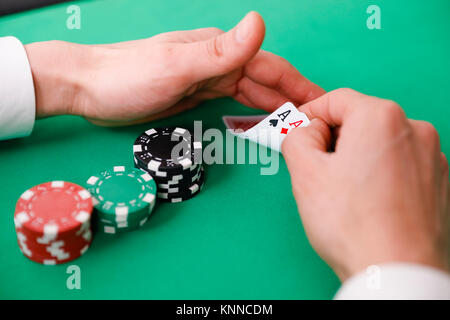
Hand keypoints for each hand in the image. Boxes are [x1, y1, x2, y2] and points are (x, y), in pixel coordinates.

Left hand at [25, 12, 323, 124]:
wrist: (89, 89)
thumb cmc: (127, 77)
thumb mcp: (175, 65)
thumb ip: (220, 51)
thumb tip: (260, 22)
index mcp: (218, 51)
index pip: (270, 66)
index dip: (299, 85)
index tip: (322, 104)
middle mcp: (216, 61)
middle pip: (264, 81)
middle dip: (291, 100)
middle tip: (315, 123)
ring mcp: (206, 78)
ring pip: (250, 92)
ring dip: (273, 108)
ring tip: (294, 126)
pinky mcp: (194, 94)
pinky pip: (232, 102)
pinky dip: (249, 112)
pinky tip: (258, 121)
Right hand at [282, 88, 448, 280]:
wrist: (395, 273)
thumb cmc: (354, 226)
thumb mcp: (304, 173)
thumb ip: (295, 137)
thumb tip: (304, 131)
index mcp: (381, 117)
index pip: (335, 99)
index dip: (309, 114)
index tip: (298, 131)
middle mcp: (414, 129)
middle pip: (359, 120)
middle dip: (332, 139)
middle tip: (315, 167)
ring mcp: (431, 156)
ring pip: (378, 142)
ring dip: (355, 156)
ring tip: (342, 191)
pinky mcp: (438, 181)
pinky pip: (398, 163)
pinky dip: (378, 172)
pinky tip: (366, 200)